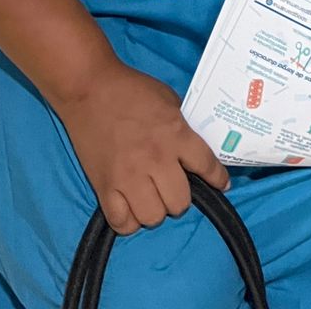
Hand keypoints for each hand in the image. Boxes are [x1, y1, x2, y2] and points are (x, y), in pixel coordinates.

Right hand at [56, 60, 228, 234]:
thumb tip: (191, 148)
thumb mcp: (167, 99)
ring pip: (153, 217)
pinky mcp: (104, 186)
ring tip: (150, 197)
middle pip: (180, 202)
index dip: (218, 179)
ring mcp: (129, 176)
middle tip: (171, 186)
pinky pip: (122, 223)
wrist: (89, 88)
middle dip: (179, 197)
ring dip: (155, 210)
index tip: (222, 185)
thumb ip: (181, 126)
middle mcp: (156, 159)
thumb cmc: (131, 89)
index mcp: (175, 134)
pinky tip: (130, 207)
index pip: (206, 165)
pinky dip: (128, 221)